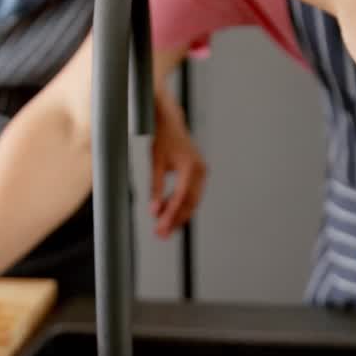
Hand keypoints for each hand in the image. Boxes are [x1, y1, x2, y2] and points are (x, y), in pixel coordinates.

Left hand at [148, 86, 206, 237]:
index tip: (161, 228)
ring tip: (164, 229)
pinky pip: (192, 194)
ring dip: (179, 216)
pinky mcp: (198, 173)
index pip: (181, 197)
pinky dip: (181, 206)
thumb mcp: (155, 163)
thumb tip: (154, 211)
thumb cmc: (162, 138)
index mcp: (190, 166)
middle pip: (189, 203)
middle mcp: (200, 170)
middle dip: (175, 220)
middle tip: (161, 235)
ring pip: (192, 201)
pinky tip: (169, 215)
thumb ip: (156, 188)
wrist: (170, 120)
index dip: (171, 215)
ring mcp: (202, 172)